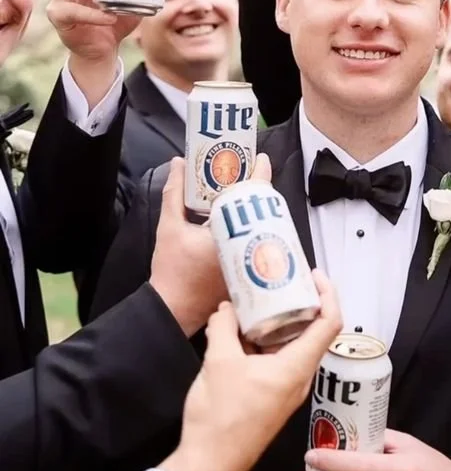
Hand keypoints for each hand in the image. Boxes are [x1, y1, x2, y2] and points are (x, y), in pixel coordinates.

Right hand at [150, 153, 269, 335]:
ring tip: (247, 194)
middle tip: (251, 173)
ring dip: (257, 211)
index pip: (253, 196)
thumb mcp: (168, 227)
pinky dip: (253, 230)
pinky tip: (244, 221)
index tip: (261, 159)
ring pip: (262, 227)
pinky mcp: (249, 273)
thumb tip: (179, 165)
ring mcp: (250, 263)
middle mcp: (247, 249)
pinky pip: (258, 244)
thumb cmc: (171, 273)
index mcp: (230, 234)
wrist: (172, 311)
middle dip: (258, 191)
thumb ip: (174, 193)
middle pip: (262, 210)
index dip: (259, 173)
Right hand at [161, 271, 341, 470]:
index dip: (328, 294)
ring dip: (280, 322)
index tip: (313, 274)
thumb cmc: (220, 416)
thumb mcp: (218, 361)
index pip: (329, 323)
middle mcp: (298, 378)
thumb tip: (227, 307)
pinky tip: (243, 329)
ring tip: (260, 298)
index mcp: (296, 367)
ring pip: (293, 346)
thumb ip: (224, 327)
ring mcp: (286, 389)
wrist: (209, 465)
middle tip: (283, 280)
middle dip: (301, 303)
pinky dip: (266, 341)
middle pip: (313, 332)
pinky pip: (278, 360)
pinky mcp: (271, 396)